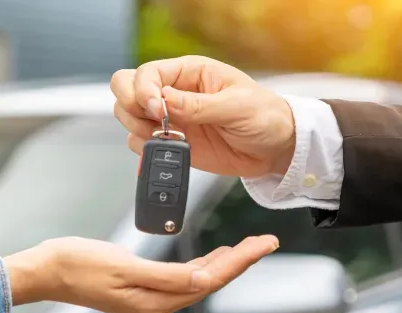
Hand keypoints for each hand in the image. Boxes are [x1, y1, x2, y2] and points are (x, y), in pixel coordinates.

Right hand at [3, 235, 278, 312]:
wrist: (45, 270)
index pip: (209, 281)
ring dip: (223, 263)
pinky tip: (210, 257)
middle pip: (209, 282)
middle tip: (265, 241)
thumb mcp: (123, 265)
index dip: (240, 262)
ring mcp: (148, 299)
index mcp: (154, 302)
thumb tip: (202, 281)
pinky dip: (200, 266)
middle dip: (239, 261)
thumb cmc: (77, 264)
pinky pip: (181, 279)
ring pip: (198, 281)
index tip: (262, 245)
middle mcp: (155, 305)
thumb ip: (165, 276)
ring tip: (247, 247)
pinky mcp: (140, 289)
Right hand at [111, 55, 296, 176]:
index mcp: (189, 73)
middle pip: (126, 89)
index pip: (147, 73)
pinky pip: (140, 143)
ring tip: (165, 138)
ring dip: (137, 128)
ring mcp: (170, 118)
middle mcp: (174, 92)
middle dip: (132, 107)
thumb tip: (165, 100)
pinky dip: (146, 149)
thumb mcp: (236, 106)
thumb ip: (198, 105)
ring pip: (128, 116)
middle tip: (153, 123)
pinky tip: (170, 149)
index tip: (158, 110)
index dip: (143, 90)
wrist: (275, 148)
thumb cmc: (264, 116)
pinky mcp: (172, 142)